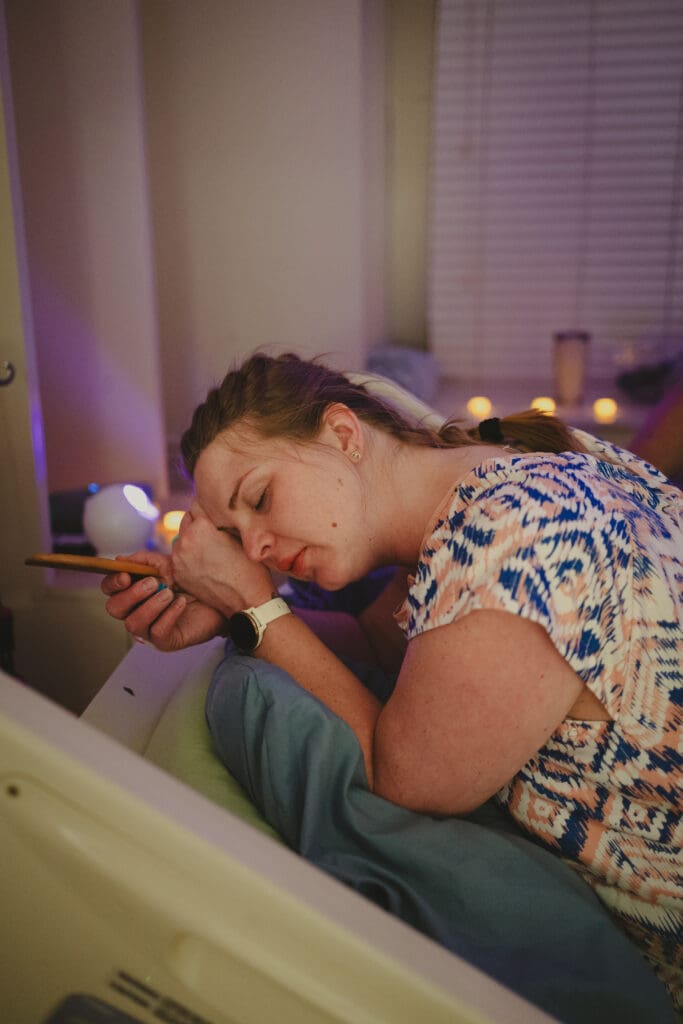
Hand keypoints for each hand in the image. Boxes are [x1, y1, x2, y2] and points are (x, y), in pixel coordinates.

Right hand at [101, 549, 224, 651]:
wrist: (222, 597)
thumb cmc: (193, 582)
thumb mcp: (168, 565)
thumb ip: (144, 561)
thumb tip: (119, 559)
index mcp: (134, 593)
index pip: (110, 591)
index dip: (112, 583)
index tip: (126, 575)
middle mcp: (137, 612)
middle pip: (114, 609)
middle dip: (131, 594)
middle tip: (153, 582)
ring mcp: (149, 630)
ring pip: (133, 624)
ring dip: (150, 605)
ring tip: (169, 593)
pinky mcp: (166, 641)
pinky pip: (157, 632)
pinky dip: (168, 615)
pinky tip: (180, 603)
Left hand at [171, 501, 273, 613]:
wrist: (246, 600)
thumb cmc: (249, 566)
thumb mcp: (239, 535)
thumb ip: (221, 521)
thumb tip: (214, 511)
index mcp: (199, 527)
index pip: (196, 508)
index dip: (208, 516)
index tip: (216, 523)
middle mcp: (184, 541)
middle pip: (186, 524)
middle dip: (197, 528)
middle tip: (214, 538)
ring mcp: (178, 560)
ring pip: (181, 542)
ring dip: (191, 544)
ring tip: (211, 554)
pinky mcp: (178, 575)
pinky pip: (180, 559)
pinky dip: (189, 560)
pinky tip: (206, 567)